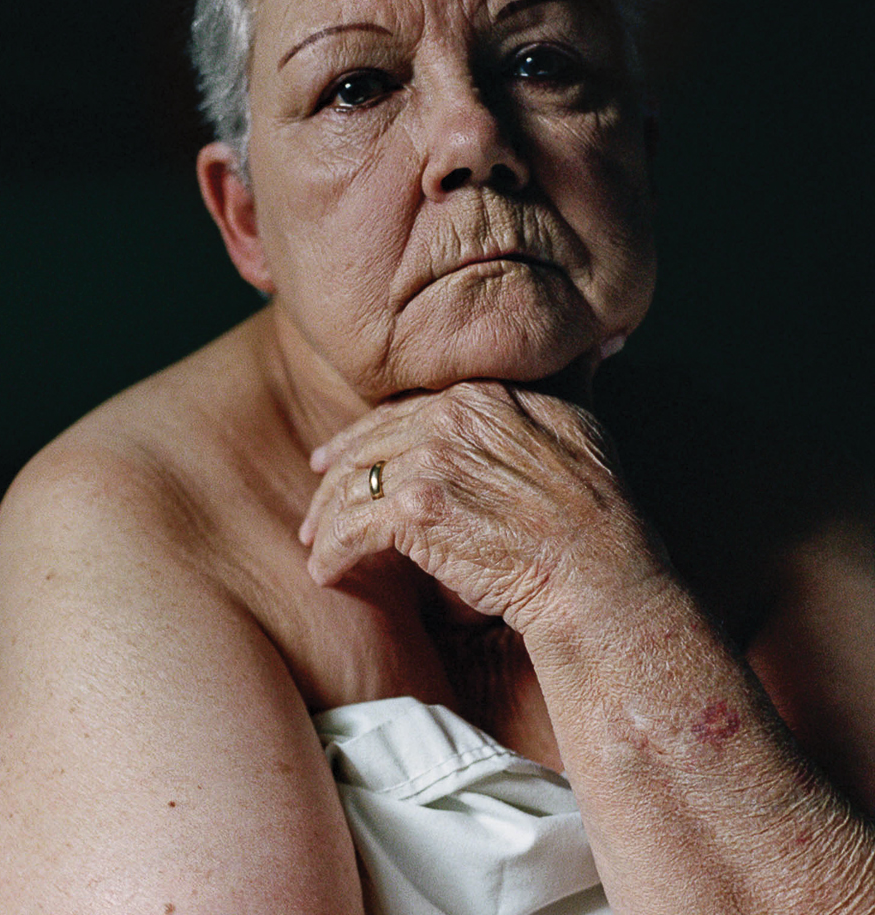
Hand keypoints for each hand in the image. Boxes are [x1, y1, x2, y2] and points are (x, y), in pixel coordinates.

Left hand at [299, 380, 664, 637]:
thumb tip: (598, 341)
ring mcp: (430, 463)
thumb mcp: (586, 423)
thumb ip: (570, 380)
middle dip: (335, 479)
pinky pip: (350, 531)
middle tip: (316, 508)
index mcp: (481, 394)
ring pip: (352, 486)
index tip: (338, 455)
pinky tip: (325, 573)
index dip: (366, 436)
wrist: (595, 571)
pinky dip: (332, 555)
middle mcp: (451, 417)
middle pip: (368, 446)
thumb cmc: (596, 512)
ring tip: (315, 545)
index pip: (402, 411)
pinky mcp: (414, 513)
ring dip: (326, 521)